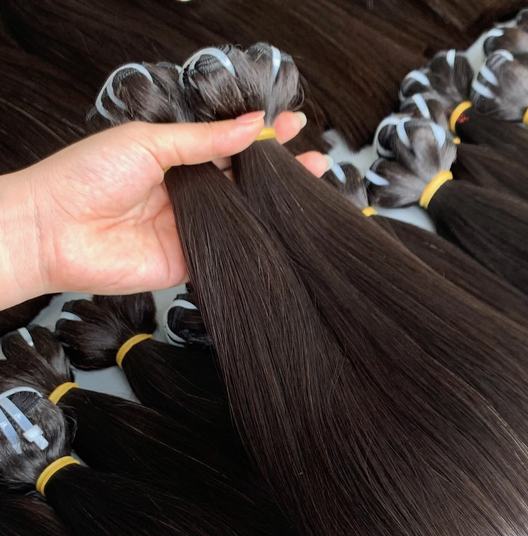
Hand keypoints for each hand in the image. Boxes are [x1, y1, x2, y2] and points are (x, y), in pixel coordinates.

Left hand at [0, 113, 326, 308]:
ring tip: (311, 192)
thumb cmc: (88, 176)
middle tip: (316, 163)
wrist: (55, 230)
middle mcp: (189, 193)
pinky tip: (282, 233)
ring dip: (274, 208)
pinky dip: (257, 244)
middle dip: (279, 173)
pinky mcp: (194, 262)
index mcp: (176, 157)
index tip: (295, 124)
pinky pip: (232, 252)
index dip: (262, 135)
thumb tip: (250, 127)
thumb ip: (203, 141)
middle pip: (243, 182)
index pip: (229, 145)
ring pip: (244, 217)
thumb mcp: (149, 142)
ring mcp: (194, 228)